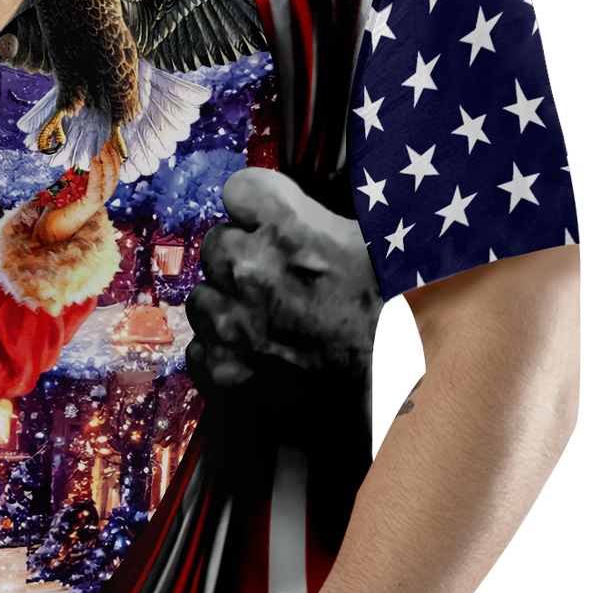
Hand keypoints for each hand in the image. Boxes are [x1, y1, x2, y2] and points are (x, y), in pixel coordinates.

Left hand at [35, 138, 123, 242]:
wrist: (48, 232)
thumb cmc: (56, 213)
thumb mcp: (70, 192)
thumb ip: (78, 182)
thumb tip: (82, 169)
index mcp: (96, 196)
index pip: (110, 176)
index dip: (112, 161)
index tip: (108, 146)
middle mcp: (99, 200)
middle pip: (114, 178)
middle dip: (112, 159)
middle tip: (108, 144)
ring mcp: (94, 205)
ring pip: (108, 183)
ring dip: (107, 164)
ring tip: (102, 150)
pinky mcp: (87, 207)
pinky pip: (96, 188)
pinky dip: (96, 174)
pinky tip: (94, 161)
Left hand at [186, 168, 381, 390]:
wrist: (389, 402)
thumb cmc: (393, 323)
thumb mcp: (376, 248)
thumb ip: (327, 217)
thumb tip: (304, 208)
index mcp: (288, 231)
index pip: (241, 190)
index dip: (259, 209)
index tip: (272, 224)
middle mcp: (249, 271)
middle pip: (216, 243)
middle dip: (243, 258)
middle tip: (280, 283)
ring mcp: (230, 324)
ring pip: (203, 296)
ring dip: (229, 305)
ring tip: (271, 323)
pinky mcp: (220, 369)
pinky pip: (200, 346)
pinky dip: (222, 352)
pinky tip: (259, 357)